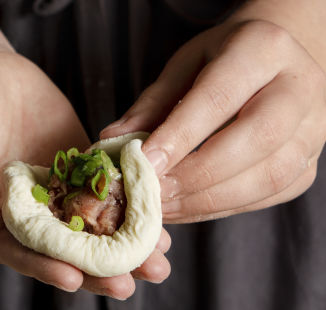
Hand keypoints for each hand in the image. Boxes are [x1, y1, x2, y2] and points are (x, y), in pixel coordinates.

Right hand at [0, 48, 170, 298]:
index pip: (9, 246)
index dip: (38, 263)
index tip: (72, 278)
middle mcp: (17, 210)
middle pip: (54, 248)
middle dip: (91, 269)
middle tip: (126, 286)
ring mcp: (48, 191)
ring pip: (85, 226)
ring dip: (120, 247)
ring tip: (156, 266)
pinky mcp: (73, 168)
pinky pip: (102, 190)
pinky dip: (128, 206)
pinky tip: (157, 221)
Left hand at [101, 20, 325, 222]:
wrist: (276, 62)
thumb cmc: (224, 60)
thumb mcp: (185, 65)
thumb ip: (152, 104)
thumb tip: (112, 141)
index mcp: (263, 49)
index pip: (220, 98)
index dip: (180, 135)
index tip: (144, 163)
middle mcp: (300, 88)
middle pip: (255, 139)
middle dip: (197, 174)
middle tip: (153, 192)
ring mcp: (312, 131)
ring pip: (268, 176)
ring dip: (209, 200)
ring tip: (164, 207)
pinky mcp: (307, 165)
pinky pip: (268, 195)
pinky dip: (222, 207)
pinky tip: (187, 208)